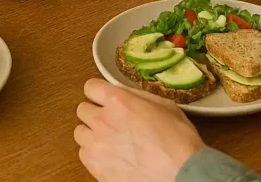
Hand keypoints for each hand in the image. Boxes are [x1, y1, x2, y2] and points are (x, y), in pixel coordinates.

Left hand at [75, 79, 205, 181]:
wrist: (181, 173)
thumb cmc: (178, 140)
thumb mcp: (163, 105)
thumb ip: (137, 97)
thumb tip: (124, 95)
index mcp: (118, 101)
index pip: (90, 87)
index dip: (98, 92)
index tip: (104, 98)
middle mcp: (102, 121)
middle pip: (82, 109)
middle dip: (95, 112)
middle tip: (110, 120)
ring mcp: (97, 146)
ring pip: (80, 132)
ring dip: (92, 133)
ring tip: (109, 139)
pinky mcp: (97, 168)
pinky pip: (84, 154)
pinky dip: (93, 153)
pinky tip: (110, 156)